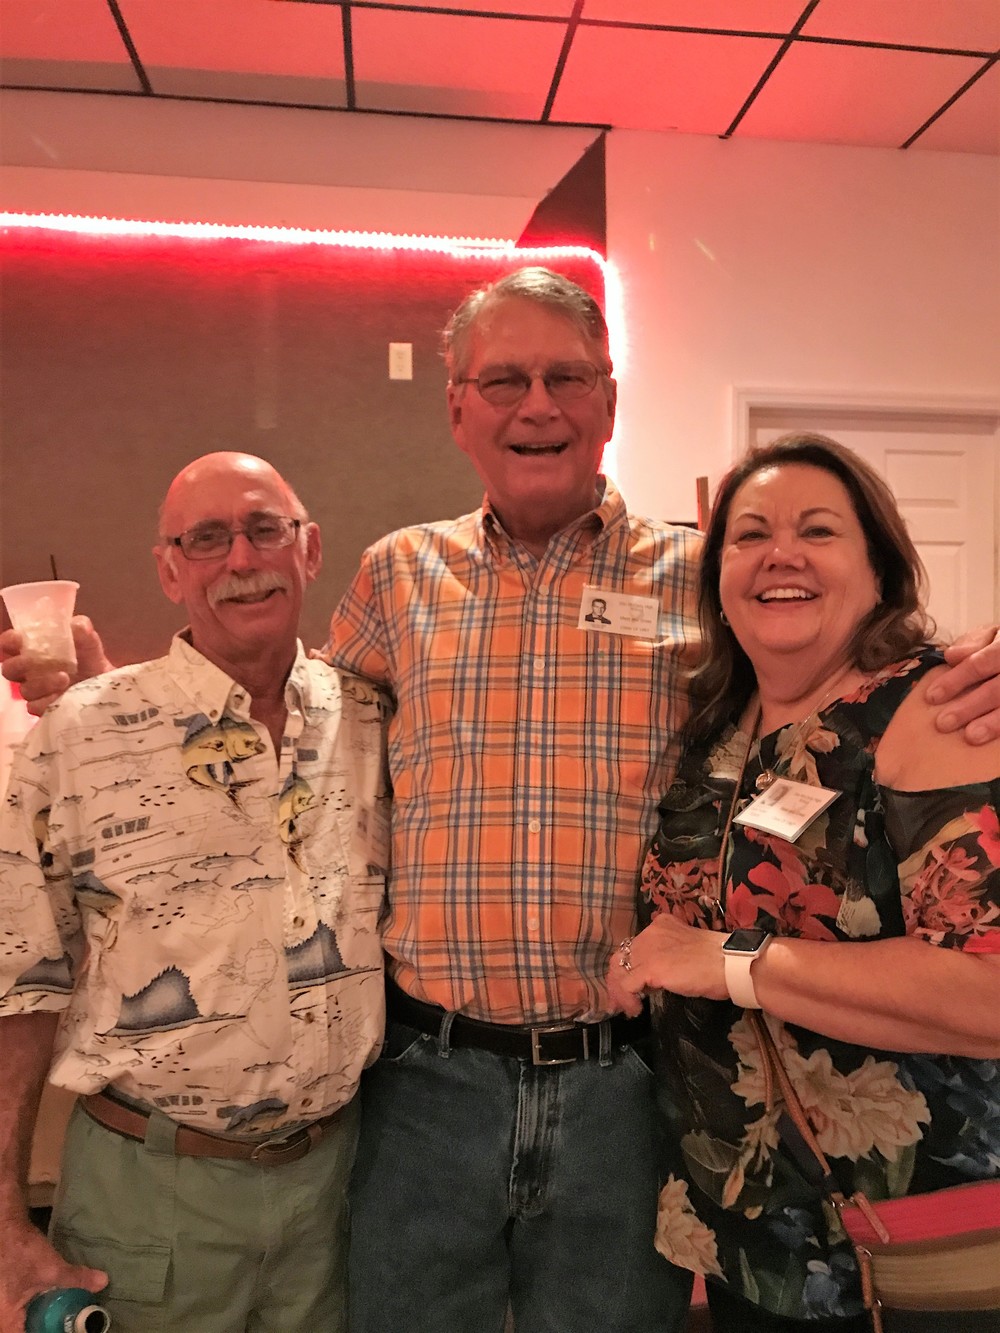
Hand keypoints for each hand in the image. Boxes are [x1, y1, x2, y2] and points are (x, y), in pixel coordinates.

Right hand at [0, 617, 110, 716]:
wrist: (103, 682)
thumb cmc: (88, 657)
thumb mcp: (88, 639)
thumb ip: (82, 629)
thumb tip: (76, 626)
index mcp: (31, 649)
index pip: (8, 645)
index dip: (9, 641)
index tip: (18, 639)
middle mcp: (28, 670)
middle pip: (9, 669)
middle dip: (20, 664)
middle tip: (36, 662)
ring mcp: (35, 691)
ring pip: (25, 689)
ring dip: (43, 683)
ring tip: (64, 677)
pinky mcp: (43, 707)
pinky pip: (36, 707)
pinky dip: (48, 701)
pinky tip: (62, 695)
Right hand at [0, 1218, 106, 1332]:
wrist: (7, 1229)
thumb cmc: (23, 1251)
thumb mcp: (51, 1268)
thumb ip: (76, 1278)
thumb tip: (103, 1282)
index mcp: (7, 1319)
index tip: (66, 1329)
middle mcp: (3, 1319)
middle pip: (29, 1330)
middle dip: (49, 1327)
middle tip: (68, 1323)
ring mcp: (5, 1310)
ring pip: (27, 1323)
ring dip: (45, 1320)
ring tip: (67, 1315)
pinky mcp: (10, 1300)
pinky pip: (24, 1314)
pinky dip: (40, 1311)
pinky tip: (56, 1303)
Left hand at [606, 914, 727, 1015]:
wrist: (729, 963)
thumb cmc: (716, 962)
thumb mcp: (685, 951)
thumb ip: (666, 957)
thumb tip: (650, 979)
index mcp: (660, 925)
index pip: (634, 946)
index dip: (629, 968)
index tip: (633, 987)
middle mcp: (650, 932)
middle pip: (621, 957)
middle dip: (618, 981)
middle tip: (622, 1002)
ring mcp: (649, 949)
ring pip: (619, 971)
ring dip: (620, 993)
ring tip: (628, 1009)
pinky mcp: (650, 967)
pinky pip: (626, 986)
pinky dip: (627, 1000)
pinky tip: (637, 1010)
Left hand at [927, 625, 999, 743]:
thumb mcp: (994, 636)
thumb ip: (974, 644)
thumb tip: (950, 656)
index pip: (979, 664)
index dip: (955, 681)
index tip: (932, 697)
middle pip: (996, 690)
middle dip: (969, 707)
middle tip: (943, 724)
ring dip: (993, 723)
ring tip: (971, 737)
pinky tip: (993, 740)